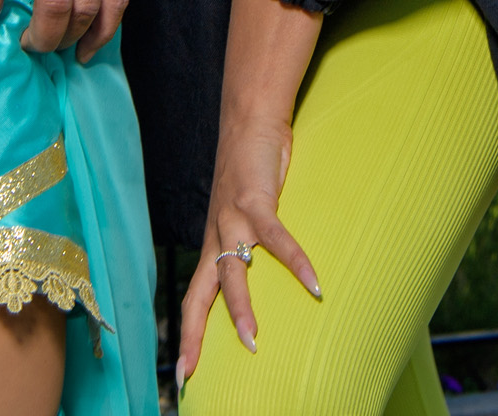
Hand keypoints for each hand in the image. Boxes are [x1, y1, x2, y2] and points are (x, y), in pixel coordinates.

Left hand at [178, 111, 320, 387]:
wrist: (249, 122)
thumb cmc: (251, 173)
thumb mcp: (242, 216)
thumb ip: (249, 244)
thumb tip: (265, 272)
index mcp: (212, 244)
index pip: (192, 298)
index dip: (187, 334)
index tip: (181, 374)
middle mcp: (216, 235)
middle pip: (199, 295)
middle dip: (194, 334)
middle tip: (190, 372)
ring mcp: (232, 218)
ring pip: (232, 272)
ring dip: (241, 308)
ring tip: (252, 341)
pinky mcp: (255, 199)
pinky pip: (277, 237)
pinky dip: (296, 261)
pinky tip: (315, 283)